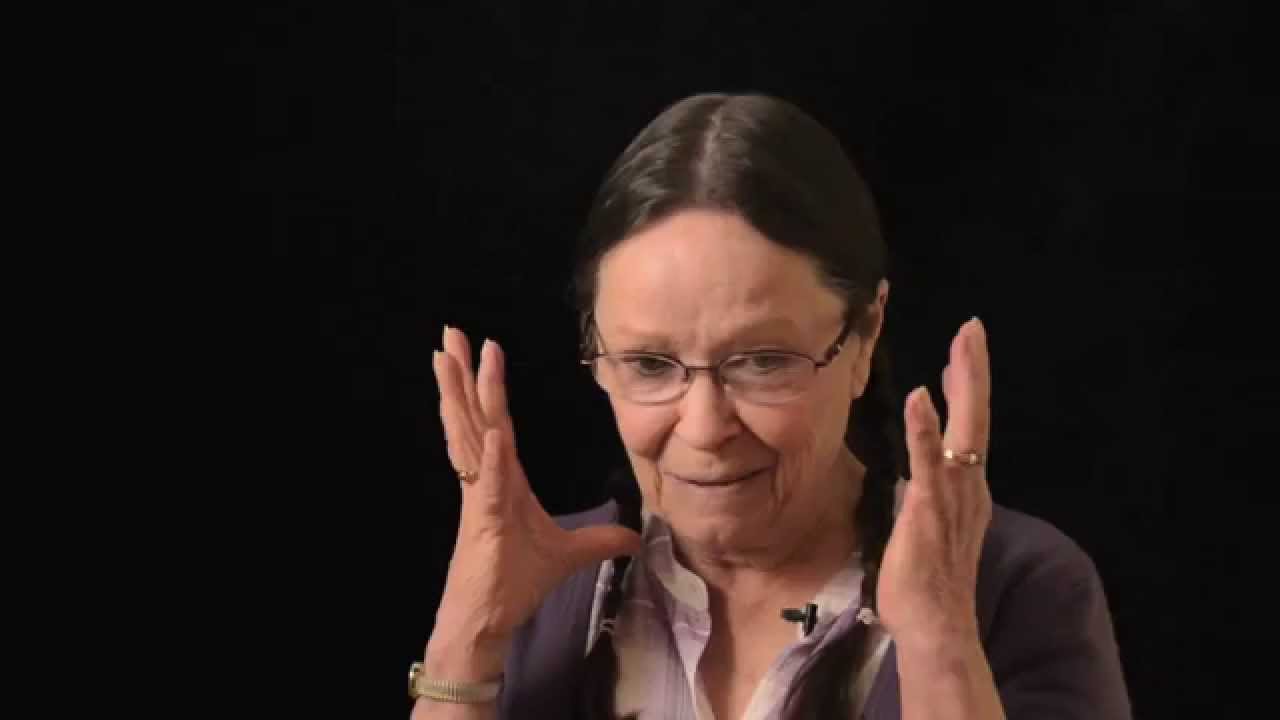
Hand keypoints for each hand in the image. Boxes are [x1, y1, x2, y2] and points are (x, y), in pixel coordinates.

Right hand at [428, 326, 640, 673]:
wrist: (487, 621)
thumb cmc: (514, 584)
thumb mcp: (568, 554)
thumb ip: (599, 541)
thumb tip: (634, 535)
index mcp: (502, 479)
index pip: (496, 421)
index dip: (490, 385)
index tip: (486, 348)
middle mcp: (485, 479)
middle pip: (472, 416)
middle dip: (462, 373)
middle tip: (450, 331)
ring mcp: (480, 497)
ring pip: (467, 435)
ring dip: (458, 395)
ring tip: (446, 357)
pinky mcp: (484, 521)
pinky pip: (489, 482)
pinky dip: (491, 456)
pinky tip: (493, 429)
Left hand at [876, 317, 992, 650]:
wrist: (937, 627)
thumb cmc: (926, 584)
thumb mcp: (928, 528)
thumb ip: (927, 497)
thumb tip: (917, 477)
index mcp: (967, 491)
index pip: (969, 429)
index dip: (967, 389)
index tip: (963, 351)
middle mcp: (968, 487)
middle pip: (975, 419)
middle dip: (974, 371)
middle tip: (972, 329)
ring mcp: (952, 497)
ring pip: (962, 431)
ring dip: (962, 385)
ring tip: (961, 344)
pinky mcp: (928, 510)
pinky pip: (927, 462)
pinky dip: (925, 428)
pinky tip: (922, 397)